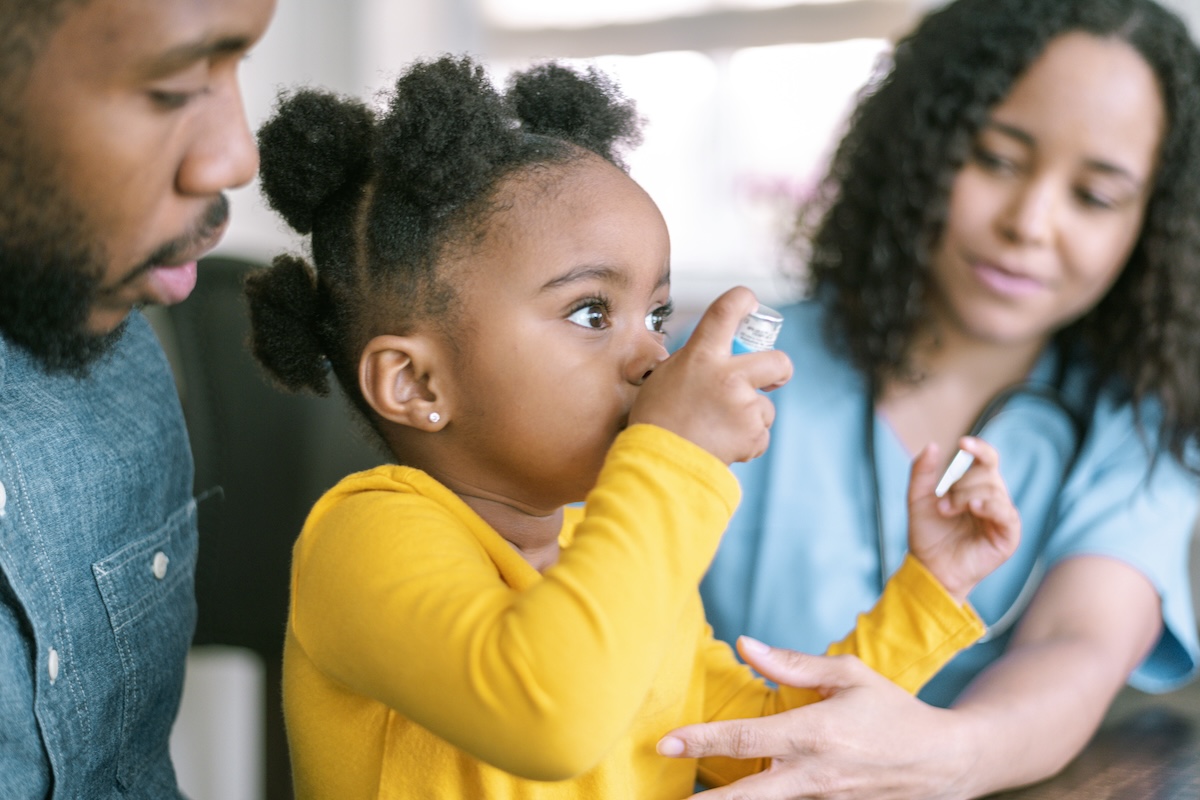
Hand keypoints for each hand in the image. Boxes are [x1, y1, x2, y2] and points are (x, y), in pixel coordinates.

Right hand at [630, 287, 792, 463]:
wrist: (659, 464)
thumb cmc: (656, 420)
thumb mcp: (665, 377)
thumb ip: (695, 363)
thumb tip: (712, 360)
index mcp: (701, 355)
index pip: (726, 310)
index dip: (744, 300)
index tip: (750, 303)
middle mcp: (728, 376)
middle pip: (778, 360)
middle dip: (781, 370)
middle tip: (774, 378)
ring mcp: (744, 406)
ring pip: (765, 407)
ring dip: (750, 417)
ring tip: (718, 429)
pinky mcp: (753, 434)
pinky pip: (760, 434)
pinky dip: (746, 442)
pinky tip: (722, 445)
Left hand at [658, 639, 972, 799]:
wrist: (945, 763)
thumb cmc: (892, 711)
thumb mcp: (848, 675)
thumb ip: (791, 664)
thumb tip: (744, 644)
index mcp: (814, 733)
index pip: (745, 739)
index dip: (700, 742)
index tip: (665, 744)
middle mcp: (815, 775)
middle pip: (747, 796)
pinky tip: (738, 799)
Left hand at [907, 438, 1019, 602]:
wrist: (929, 567)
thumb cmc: (927, 534)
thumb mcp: (917, 499)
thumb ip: (922, 472)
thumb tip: (933, 445)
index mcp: (975, 486)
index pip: (987, 459)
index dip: (978, 448)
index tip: (963, 443)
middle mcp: (992, 498)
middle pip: (987, 473)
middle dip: (961, 484)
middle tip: (942, 504)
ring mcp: (1001, 517)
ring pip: (993, 490)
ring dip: (966, 497)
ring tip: (947, 511)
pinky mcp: (1008, 536)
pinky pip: (1006, 513)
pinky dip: (991, 507)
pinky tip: (975, 507)